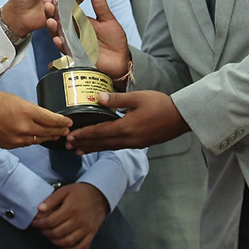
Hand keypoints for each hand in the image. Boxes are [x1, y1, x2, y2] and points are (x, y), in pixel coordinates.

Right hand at [0, 92, 71, 148]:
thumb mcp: (16, 99)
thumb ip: (31, 109)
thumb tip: (41, 116)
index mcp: (27, 112)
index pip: (52, 119)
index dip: (63, 122)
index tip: (69, 122)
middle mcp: (25, 127)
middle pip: (48, 131)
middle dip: (59, 130)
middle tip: (66, 130)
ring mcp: (19, 138)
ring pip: (39, 139)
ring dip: (49, 137)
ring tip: (56, 135)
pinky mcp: (12, 145)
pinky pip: (28, 143)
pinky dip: (35, 140)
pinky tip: (39, 138)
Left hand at [30, 183, 108, 248]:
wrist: (100, 195)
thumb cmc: (80, 192)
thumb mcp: (65, 190)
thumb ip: (52, 199)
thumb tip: (39, 209)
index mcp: (70, 208)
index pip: (51, 221)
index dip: (40, 224)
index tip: (35, 223)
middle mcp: (78, 220)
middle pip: (57, 233)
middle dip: (46, 233)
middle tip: (42, 230)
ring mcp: (86, 228)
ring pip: (67, 241)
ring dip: (55, 242)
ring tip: (50, 237)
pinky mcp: (91, 234)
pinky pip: (81, 246)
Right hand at [45, 0, 130, 78]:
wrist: (121, 59)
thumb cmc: (115, 39)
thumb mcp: (107, 18)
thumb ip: (99, 3)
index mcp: (79, 20)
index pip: (66, 8)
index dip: (58, 1)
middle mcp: (73, 30)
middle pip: (58, 20)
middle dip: (51, 12)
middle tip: (47, 3)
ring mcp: (73, 42)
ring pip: (58, 33)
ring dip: (52, 27)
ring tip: (50, 20)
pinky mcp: (75, 54)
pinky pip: (65, 49)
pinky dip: (61, 44)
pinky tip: (58, 38)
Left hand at [65, 91, 189, 153]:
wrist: (181, 118)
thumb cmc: (160, 104)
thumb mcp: (138, 98)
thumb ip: (117, 99)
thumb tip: (98, 97)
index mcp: (126, 127)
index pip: (99, 132)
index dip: (83, 134)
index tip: (69, 136)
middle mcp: (128, 139)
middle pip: (101, 143)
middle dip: (84, 143)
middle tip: (67, 146)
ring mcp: (134, 143)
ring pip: (109, 147)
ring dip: (93, 148)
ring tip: (80, 150)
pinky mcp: (139, 144)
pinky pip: (117, 147)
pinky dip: (105, 147)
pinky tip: (102, 146)